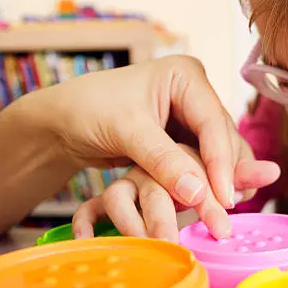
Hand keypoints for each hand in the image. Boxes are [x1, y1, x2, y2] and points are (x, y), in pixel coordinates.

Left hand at [34, 54, 278, 237]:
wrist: (62, 124)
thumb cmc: (87, 110)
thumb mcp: (126, 131)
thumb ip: (163, 160)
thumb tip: (198, 194)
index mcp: (186, 76)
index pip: (213, 121)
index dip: (220, 161)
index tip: (223, 196)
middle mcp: (196, 95)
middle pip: (223, 138)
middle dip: (224, 175)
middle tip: (225, 211)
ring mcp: (193, 118)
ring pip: (220, 153)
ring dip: (221, 182)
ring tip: (224, 212)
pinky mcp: (186, 140)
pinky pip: (206, 163)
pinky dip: (209, 184)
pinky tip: (214, 204)